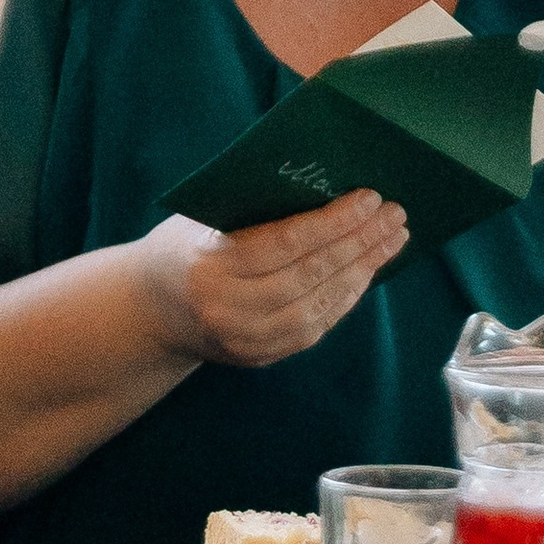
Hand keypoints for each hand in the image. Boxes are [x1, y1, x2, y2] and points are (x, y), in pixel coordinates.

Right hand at [131, 194, 407, 369]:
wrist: (148, 311)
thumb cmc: (183, 247)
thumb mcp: (204, 220)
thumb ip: (255, 209)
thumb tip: (328, 186)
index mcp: (210, 265)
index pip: (285, 242)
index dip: (333, 222)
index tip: (370, 198)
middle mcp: (228, 308)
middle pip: (309, 275)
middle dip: (359, 243)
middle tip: (395, 217)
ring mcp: (245, 339)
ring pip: (319, 305)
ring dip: (362, 271)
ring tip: (391, 240)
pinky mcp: (260, 357)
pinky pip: (314, 327)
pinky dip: (345, 298)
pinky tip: (366, 272)